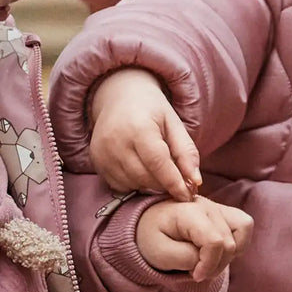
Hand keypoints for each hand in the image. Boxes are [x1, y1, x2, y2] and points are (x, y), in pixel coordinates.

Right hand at [90, 68, 201, 200]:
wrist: (120, 96)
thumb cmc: (152, 110)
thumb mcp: (174, 124)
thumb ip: (186, 152)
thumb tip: (196, 182)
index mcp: (139, 128)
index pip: (158, 163)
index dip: (175, 183)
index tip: (188, 196)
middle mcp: (116, 142)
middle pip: (146, 177)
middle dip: (165, 185)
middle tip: (180, 184)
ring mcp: (102, 153)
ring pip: (133, 184)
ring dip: (151, 186)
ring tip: (161, 173)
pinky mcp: (96, 162)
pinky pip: (119, 185)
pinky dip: (135, 184)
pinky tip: (143, 171)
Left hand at [136, 196, 253, 282]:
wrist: (147, 224)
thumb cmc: (151, 237)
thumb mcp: (159, 253)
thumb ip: (184, 258)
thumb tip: (206, 262)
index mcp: (189, 212)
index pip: (215, 242)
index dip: (209, 264)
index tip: (195, 276)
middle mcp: (207, 205)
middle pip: (229, 242)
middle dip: (216, 265)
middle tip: (197, 272)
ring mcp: (218, 207)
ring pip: (244, 228)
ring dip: (231, 253)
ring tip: (209, 261)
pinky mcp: (224, 212)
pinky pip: (244, 225)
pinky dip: (238, 242)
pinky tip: (218, 252)